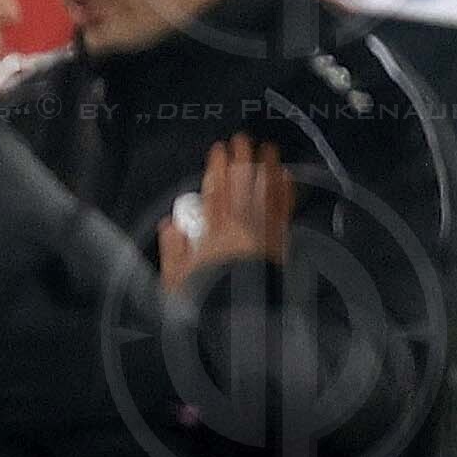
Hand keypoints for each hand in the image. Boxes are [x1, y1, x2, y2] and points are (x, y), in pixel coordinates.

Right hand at [158, 136, 292, 290]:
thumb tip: (170, 225)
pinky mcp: (279, 241)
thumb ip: (172, 250)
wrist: (244, 318)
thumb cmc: (208, 300)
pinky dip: (284, 191)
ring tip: (267, 149)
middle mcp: (241, 226)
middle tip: (242, 139)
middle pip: (242, 185)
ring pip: (265, 191)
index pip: (215, 191)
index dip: (217, 168)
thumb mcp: (176, 281)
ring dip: (266, 168)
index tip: (218, 150)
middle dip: (241, 159)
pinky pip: (283, 208)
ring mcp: (263, 231)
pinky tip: (287, 178)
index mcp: (214, 232)